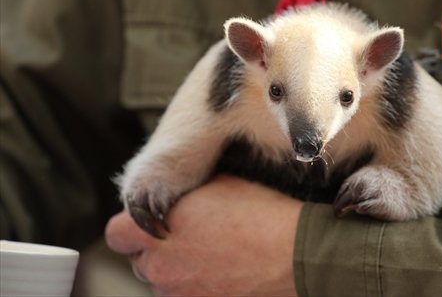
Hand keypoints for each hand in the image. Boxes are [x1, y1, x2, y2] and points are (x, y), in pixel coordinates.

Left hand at [105, 175, 301, 295]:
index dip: (132, 226)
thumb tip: (173, 196)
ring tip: (212, 254)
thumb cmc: (259, 213)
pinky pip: (187, 295)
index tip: (153, 221)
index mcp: (157, 231)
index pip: (117, 233)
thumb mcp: (216, 185)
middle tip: (190, 236)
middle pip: (141, 261)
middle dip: (159, 249)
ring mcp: (180, 294)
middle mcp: (161, 268)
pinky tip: (222, 271)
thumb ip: (182, 194)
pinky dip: (197, 285)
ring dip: (178, 270)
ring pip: (164, 282)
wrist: (293, 252)